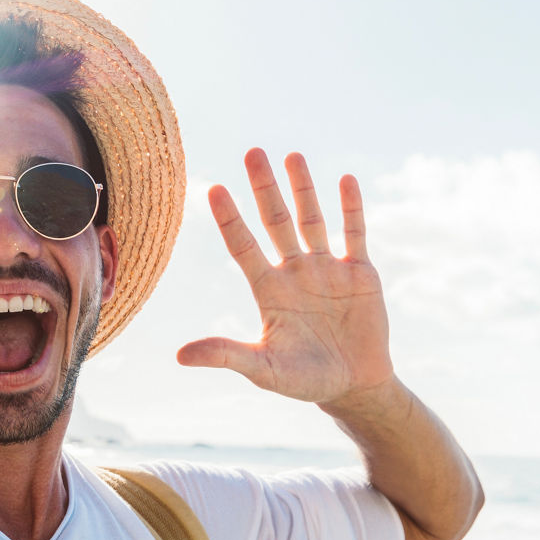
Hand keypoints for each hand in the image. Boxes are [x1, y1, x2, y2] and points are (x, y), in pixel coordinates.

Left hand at [177, 149, 393, 406]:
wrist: (354, 387)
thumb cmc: (304, 381)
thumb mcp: (264, 370)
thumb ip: (226, 356)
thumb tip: (179, 356)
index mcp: (268, 290)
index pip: (243, 246)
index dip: (230, 219)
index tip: (214, 189)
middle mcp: (294, 272)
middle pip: (275, 221)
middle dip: (264, 188)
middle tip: (252, 152)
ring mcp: (327, 269)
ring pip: (312, 220)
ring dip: (303, 188)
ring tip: (292, 156)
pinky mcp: (360, 273)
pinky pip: (354, 234)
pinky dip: (351, 209)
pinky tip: (344, 180)